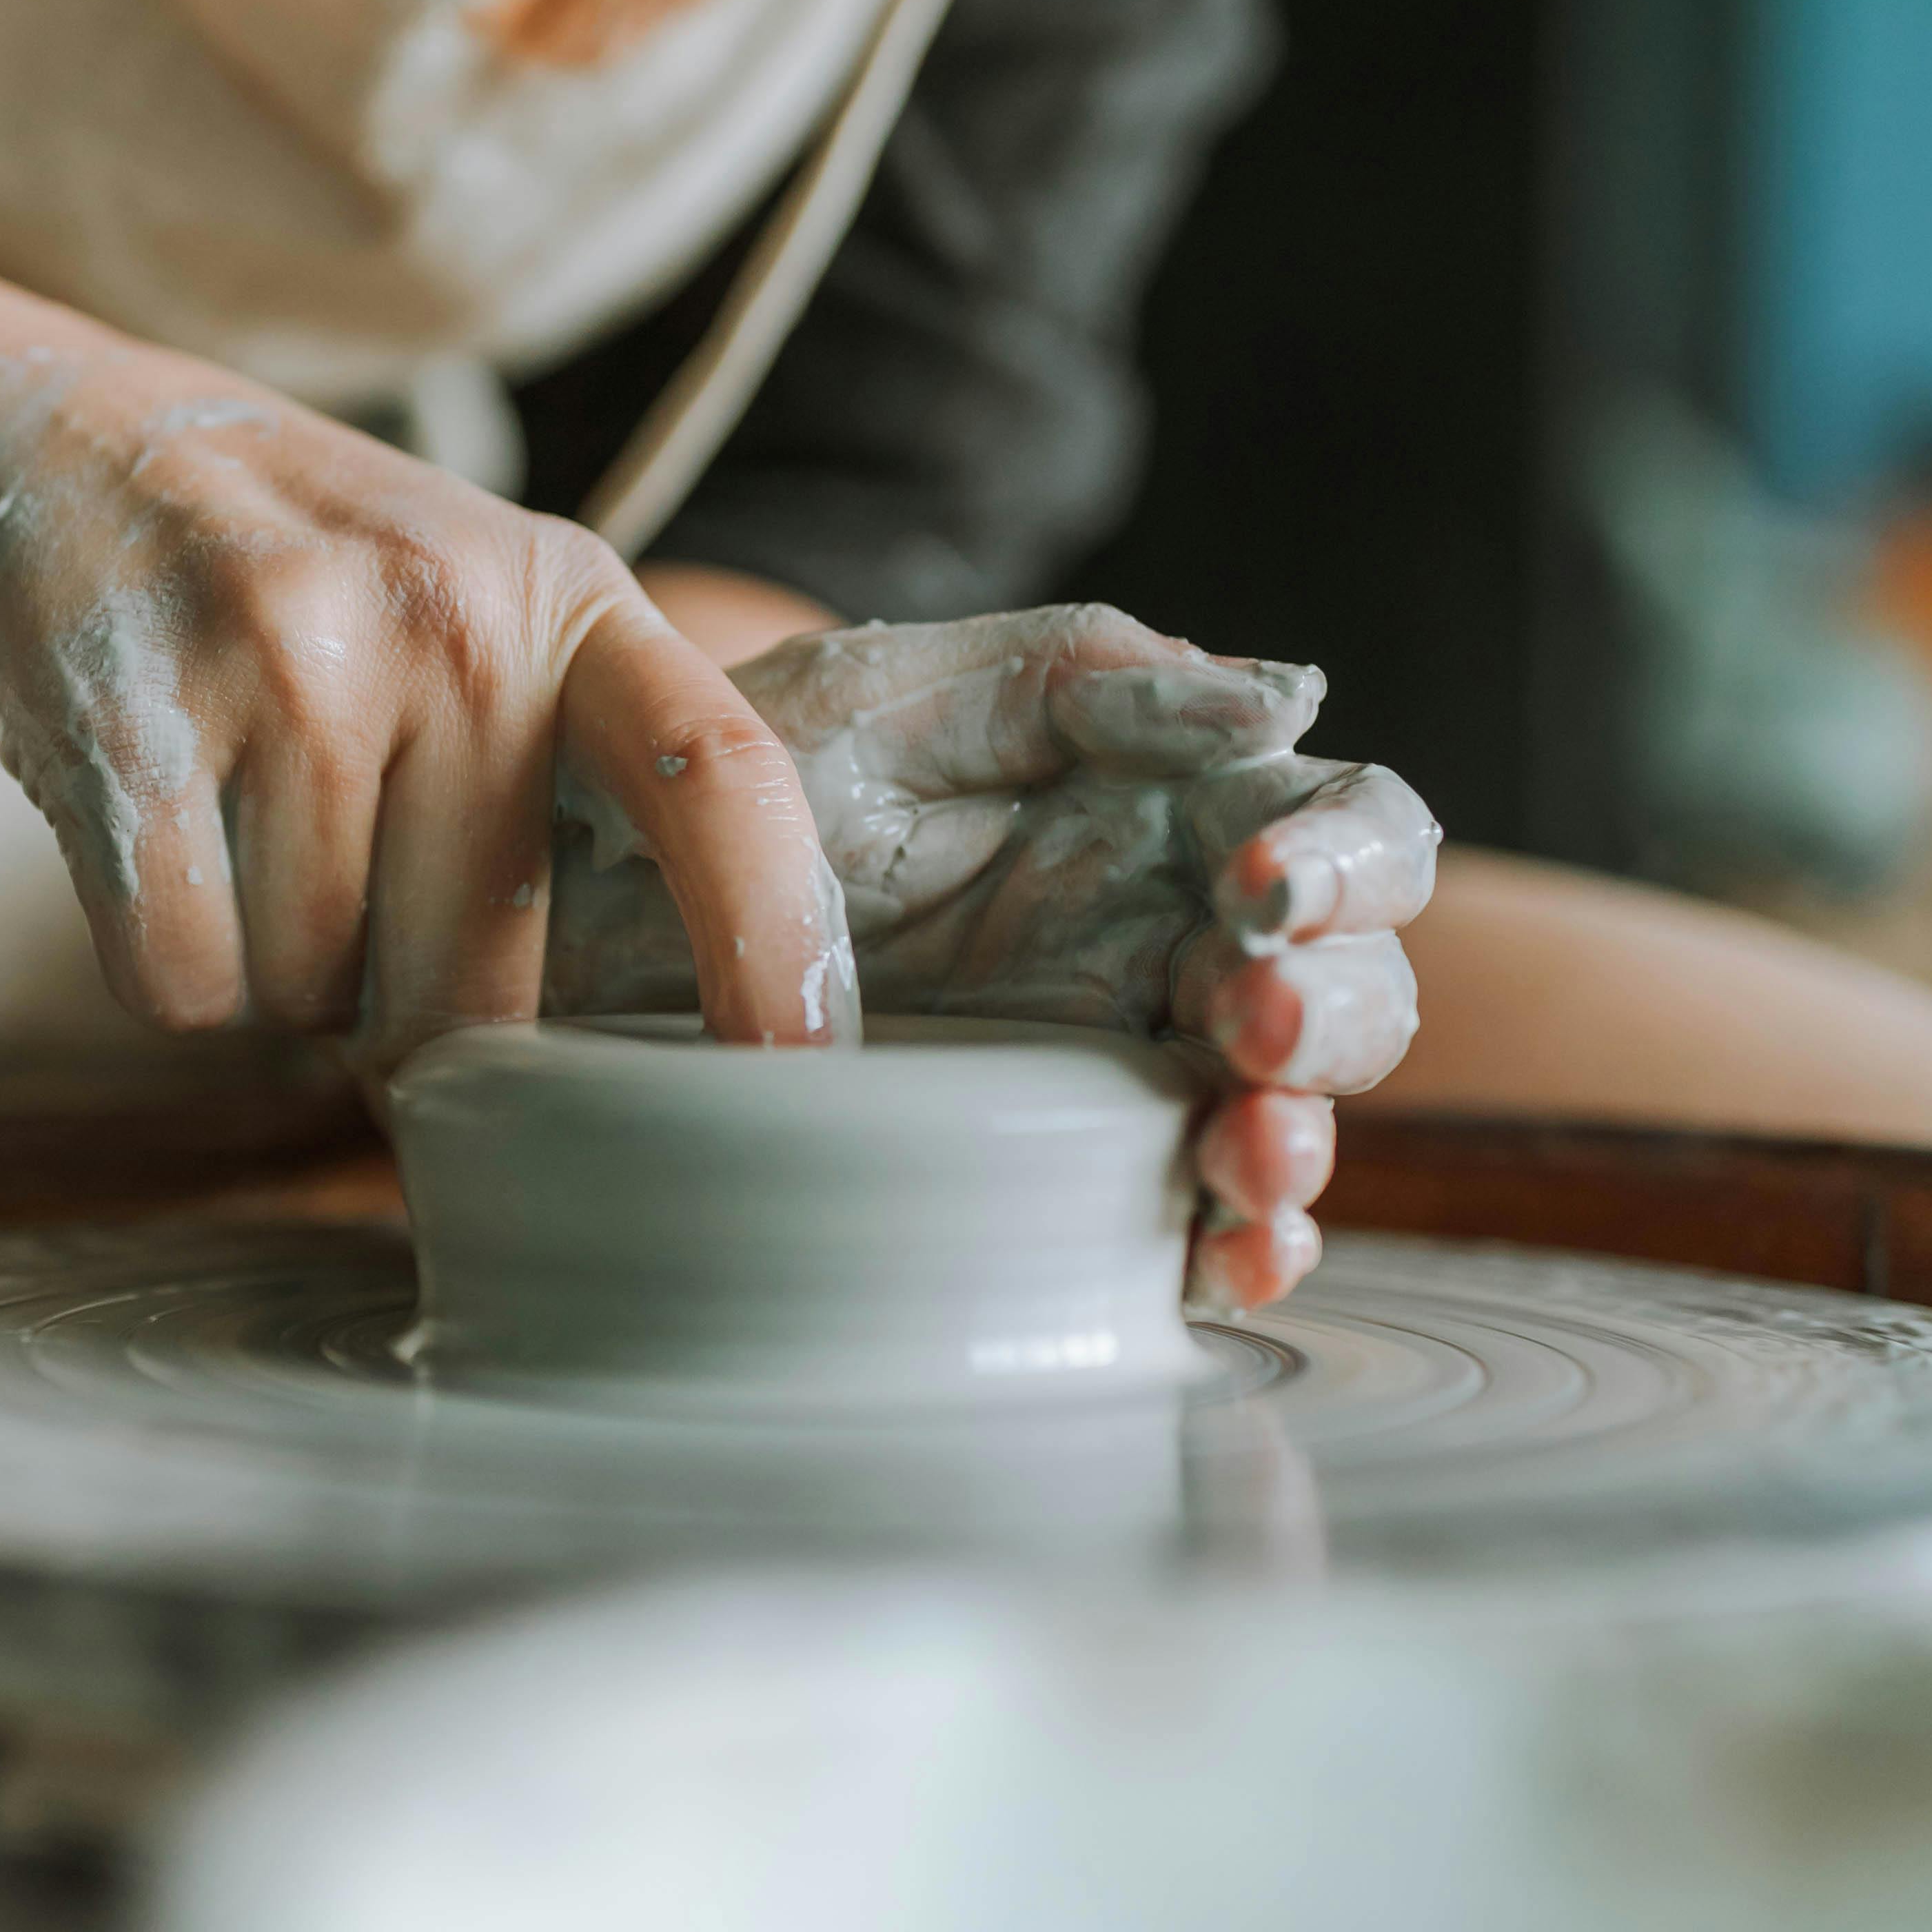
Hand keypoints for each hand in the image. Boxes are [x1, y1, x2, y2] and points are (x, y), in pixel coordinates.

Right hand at [0, 341, 855, 1058]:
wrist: (10, 428)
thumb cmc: (267, 564)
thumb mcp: (466, 596)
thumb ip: (567, 762)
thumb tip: (643, 1032)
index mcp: (558, 597)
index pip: (720, 775)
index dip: (778, 935)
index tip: (805, 1071)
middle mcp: (444, 618)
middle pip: (476, 981)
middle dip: (399, 991)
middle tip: (327, 855)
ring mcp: (285, 659)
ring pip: (315, 997)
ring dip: (269, 965)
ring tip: (228, 810)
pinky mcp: (128, 725)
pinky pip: (187, 982)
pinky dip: (163, 962)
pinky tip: (147, 838)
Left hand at [547, 602, 1436, 1309]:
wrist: (580, 904)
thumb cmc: (738, 774)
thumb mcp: (898, 695)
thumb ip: (1089, 679)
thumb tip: (1287, 691)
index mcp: (1166, 810)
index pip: (1345, 829)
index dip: (1349, 860)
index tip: (1262, 886)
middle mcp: (1169, 941)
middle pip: (1351, 987)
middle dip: (1337, 1014)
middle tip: (1254, 1025)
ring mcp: (1117, 1066)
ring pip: (1283, 1115)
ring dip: (1298, 1141)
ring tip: (1244, 1150)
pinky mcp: (1053, 1176)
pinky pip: (1180, 1227)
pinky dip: (1229, 1250)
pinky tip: (1214, 1252)